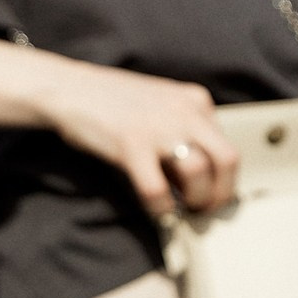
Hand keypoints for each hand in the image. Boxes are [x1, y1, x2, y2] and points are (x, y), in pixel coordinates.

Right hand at [42, 62, 239, 216]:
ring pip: (199, 174)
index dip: (224, 179)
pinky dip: (161, 208)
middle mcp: (184, 111)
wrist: (70, 89)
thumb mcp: (163, 106)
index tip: (210, 193)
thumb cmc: (115, 103)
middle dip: (220, 193)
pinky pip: (158, 190)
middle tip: (204, 208)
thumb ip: (186, 131)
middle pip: (227, 160)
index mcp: (196, 101)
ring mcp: (158, 127)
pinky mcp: (131, 145)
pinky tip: (155, 208)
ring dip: (194, 201)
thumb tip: (202, 177)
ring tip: (180, 207)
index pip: (228, 146)